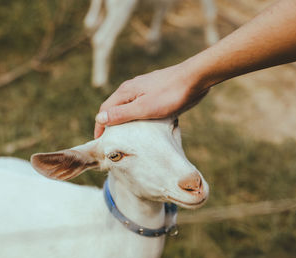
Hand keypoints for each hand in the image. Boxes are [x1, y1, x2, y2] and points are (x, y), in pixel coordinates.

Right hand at [94, 63, 208, 137]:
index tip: (99, 141)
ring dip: (126, 120)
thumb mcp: (143, 108)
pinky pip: (142, 106)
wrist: (195, 79)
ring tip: (128, 137)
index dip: (100, 126)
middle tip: (112, 141)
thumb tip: (99, 118)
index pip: (105, 109)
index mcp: (126, 91)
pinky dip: (139, 117)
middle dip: (111, 123)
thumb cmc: (170, 94)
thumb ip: (121, 113)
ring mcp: (145, 89)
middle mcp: (133, 88)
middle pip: (116, 107)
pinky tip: (146, 126)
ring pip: (130, 107)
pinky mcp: (157, 92)